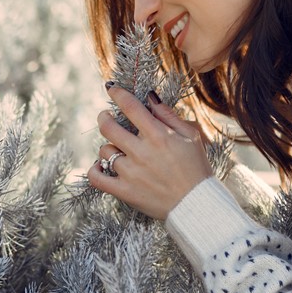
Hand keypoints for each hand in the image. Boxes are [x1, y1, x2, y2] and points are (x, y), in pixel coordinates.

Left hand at [88, 85, 212, 220]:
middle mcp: (141, 152)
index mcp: (157, 135)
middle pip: (107, 127)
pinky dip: (95, 170)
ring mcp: (130, 172)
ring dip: (108, 147)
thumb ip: (168, 115)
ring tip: (117, 149)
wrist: (196, 203)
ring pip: (104, 151)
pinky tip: (101, 166)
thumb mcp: (190, 136)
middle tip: (106, 117)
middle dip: (103, 117)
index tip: (112, 89)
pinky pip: (97, 178)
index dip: (117, 94)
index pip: (130, 106)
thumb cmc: (196, 168)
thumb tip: (150, 97)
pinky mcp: (124, 191)